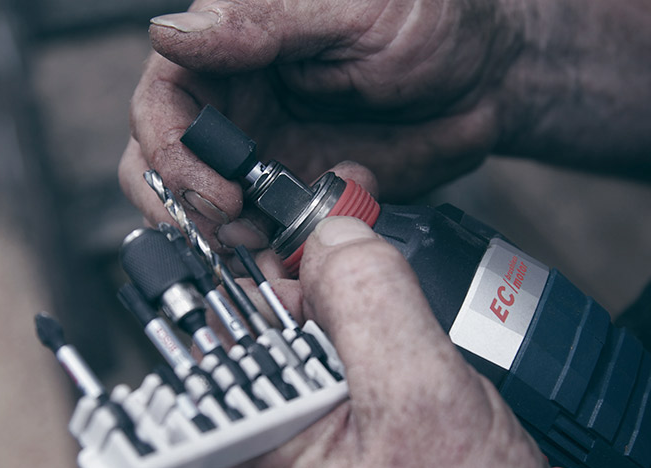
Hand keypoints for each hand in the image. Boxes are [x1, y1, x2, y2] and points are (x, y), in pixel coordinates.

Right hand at [119, 0, 525, 251]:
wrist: (491, 79)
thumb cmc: (431, 17)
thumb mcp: (351, 6)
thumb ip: (260, 20)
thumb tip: (173, 34)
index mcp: (234, 43)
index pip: (162, 99)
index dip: (171, 150)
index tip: (215, 190)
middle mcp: (234, 101)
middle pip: (158, 159)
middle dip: (180, 204)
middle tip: (228, 229)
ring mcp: (261, 154)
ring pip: (196, 206)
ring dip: (217, 239)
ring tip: (262, 249)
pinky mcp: (293, 198)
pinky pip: (256, 237)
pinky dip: (264, 258)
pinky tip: (293, 258)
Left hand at [197, 216, 595, 467]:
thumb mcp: (421, 399)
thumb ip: (371, 301)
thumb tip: (334, 234)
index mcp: (246, 445)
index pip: (216, 322)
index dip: (247, 253)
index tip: (281, 209)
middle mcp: (259, 443)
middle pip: (260, 319)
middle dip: (303, 260)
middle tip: (345, 209)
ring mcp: (299, 439)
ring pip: (304, 330)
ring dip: (341, 281)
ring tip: (367, 237)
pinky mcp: (339, 430)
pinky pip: (338, 355)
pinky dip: (365, 314)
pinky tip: (392, 297)